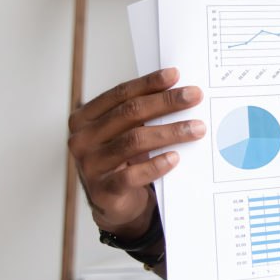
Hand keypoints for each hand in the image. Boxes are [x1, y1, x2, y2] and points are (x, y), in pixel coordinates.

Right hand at [67, 68, 203, 236]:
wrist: (113, 204)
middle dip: (166, 102)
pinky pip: (132, 175)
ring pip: (134, 140)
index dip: (148, 83)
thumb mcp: (125, 132)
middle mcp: (82, 139)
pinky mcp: (103, 191)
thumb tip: (179, 91)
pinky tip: (175, 158)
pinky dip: (156, 165)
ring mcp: (89, 166)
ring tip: (197, 128)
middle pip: (130, 113)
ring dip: (171, 132)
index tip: (175, 74)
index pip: (120, 94)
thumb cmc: (123, 159)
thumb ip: (140, 113)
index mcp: (85, 118)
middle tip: (195, 96)